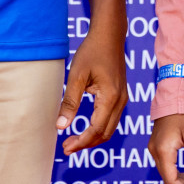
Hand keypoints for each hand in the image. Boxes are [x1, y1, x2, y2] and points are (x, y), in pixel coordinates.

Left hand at [57, 25, 126, 152]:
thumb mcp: (76, 76)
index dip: (81, 142)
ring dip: (92, 138)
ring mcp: (123, 99)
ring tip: (73, 141)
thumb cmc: (92, 52)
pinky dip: (99, 129)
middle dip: (86, 144)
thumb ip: (70, 102)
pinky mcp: (121, 96)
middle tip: (66, 148)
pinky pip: (111, 120)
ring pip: (110, 129)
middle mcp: (120, 101)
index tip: (65, 148)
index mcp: (110, 97)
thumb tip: (60, 126)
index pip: (96, 130)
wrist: (109, 35)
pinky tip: (85, 128)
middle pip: (105, 134)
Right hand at [149, 113, 183, 183]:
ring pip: (167, 171)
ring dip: (183, 178)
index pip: (171, 180)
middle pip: (168, 177)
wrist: (175, 93)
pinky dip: (178, 169)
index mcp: (163, 150)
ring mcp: (155, 146)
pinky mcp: (158, 143)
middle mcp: (155, 150)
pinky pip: (166, 163)